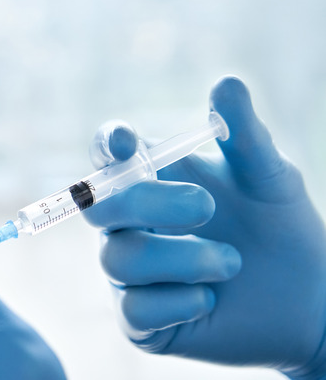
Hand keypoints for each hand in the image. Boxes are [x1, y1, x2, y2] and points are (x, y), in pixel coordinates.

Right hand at [84, 76, 325, 378]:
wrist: (308, 299)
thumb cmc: (280, 227)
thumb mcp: (269, 178)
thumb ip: (245, 135)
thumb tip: (225, 83)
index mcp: (151, 182)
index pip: (108, 158)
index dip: (107, 147)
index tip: (126, 142)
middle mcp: (129, 225)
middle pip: (99, 207)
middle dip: (149, 203)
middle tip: (207, 206)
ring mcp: (130, 274)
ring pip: (118, 258)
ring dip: (181, 257)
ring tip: (233, 262)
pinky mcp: (139, 320)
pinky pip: (134, 308)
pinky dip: (178, 299)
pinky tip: (212, 299)